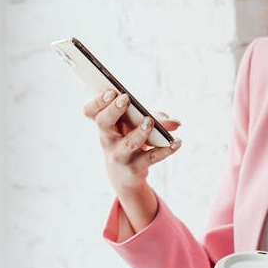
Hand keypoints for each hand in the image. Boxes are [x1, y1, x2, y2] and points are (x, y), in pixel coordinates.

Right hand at [82, 90, 181, 229]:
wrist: (125, 175)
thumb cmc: (129, 140)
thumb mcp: (137, 126)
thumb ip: (155, 118)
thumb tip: (175, 123)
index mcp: (105, 124)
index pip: (91, 111)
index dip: (98, 101)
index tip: (110, 92)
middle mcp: (108, 139)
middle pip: (103, 122)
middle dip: (113, 110)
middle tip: (125, 98)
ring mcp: (119, 155)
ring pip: (127, 143)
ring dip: (140, 132)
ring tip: (150, 121)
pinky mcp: (134, 168)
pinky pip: (150, 158)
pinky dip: (165, 150)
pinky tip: (177, 142)